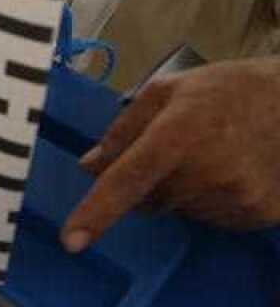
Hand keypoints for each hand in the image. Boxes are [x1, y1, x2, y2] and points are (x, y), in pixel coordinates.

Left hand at [60, 58, 279, 252]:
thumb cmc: (225, 90)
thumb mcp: (166, 91)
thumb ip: (124, 129)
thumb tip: (90, 165)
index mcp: (178, 134)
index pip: (127, 180)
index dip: (97, 212)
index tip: (71, 240)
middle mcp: (207, 172)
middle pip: (149, 200)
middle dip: (148, 182)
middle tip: (175, 148)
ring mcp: (236, 198)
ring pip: (179, 210)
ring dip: (181, 190)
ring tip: (209, 153)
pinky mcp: (258, 215)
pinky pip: (211, 219)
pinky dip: (208, 201)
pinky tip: (228, 170)